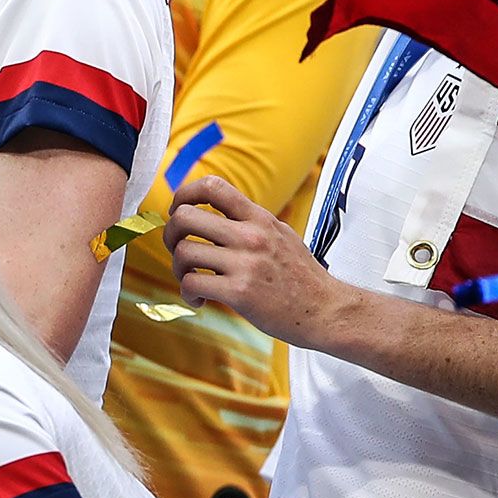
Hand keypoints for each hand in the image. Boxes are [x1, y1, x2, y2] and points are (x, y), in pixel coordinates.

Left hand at [165, 176, 350, 347]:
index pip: (212, 186)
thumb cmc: (302, 276)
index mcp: (259, 218)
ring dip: (178, 268)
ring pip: (183, 252)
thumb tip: (215, 210)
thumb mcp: (281, 234)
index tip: (179, 211)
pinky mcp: (240, 292)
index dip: (185, 194)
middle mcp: (251, 236)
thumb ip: (250, 221)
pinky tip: (199, 299)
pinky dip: (187, 293)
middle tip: (178, 249)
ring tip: (191, 278)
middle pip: (185, 217)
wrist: (327, 310)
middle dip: (171, 234)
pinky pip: (192, 283)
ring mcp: (245, 264)